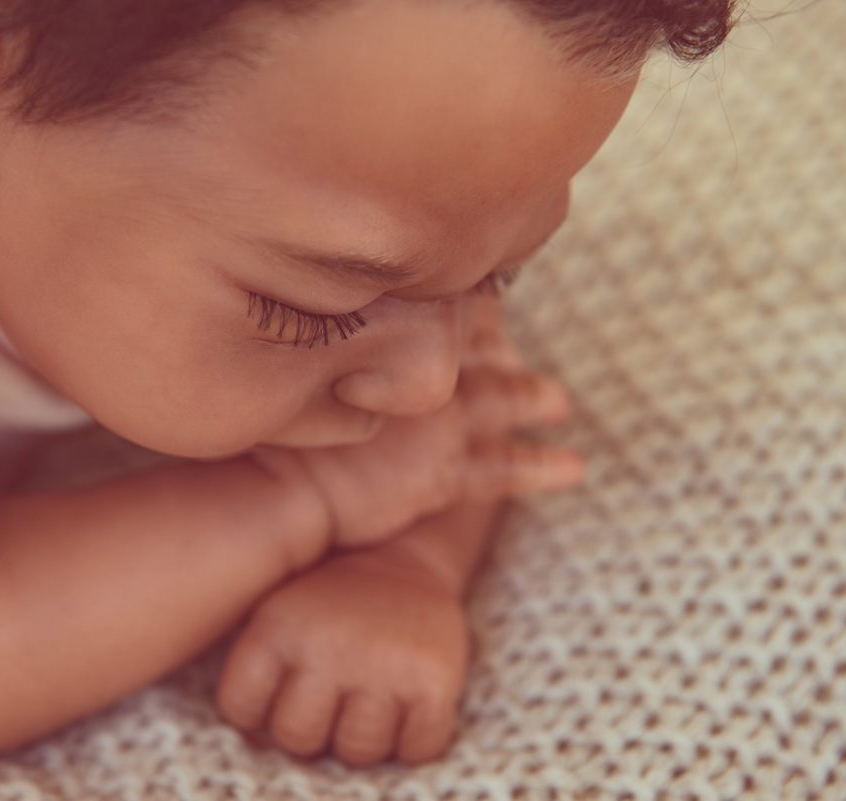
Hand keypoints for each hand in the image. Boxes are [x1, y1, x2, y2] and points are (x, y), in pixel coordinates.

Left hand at [215, 549, 469, 765]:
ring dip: (362, 739)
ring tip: (366, 703)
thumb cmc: (328, 601)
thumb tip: (257, 743)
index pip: (241, 707)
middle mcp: (328, 645)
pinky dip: (412, 742)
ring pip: (358, 750)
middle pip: (298, 736)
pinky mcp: (435, 680)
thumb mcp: (277, 611)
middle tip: (328, 703)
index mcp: (279, 626)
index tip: (280, 694)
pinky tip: (405, 709)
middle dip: (311, 731)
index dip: (257, 713)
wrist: (402, 557)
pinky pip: (417, 748)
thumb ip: (258, 669)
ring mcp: (383, 663)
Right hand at [254, 293, 581, 548]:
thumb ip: (315, 320)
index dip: (463, 293)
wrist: (279, 483)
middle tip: (517, 339)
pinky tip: (573, 469)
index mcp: (391, 333)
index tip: (481, 285)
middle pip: (476, 346)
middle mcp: (424, 372)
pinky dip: (539, 468)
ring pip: (500, 402)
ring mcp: (440, 423)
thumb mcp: (291, 352)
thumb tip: (308, 284)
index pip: (441, 302)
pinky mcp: (444, 474)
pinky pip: (502, 470)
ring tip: (558, 400)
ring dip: (531, 397)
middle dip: (499, 342)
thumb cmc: (272, 420)